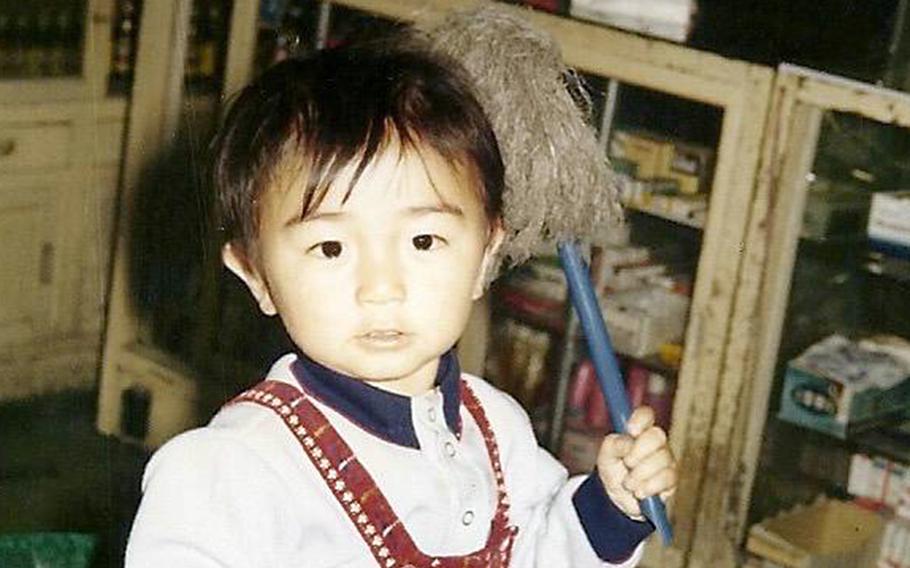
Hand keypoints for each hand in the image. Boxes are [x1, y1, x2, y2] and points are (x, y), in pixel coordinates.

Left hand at [596, 406, 677, 520]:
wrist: (616, 499)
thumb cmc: (613, 470)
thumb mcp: (606, 456)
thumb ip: (615, 444)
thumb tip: (629, 442)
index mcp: (639, 431)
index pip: (646, 415)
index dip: (641, 419)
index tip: (631, 430)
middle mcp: (656, 443)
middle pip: (657, 435)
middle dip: (638, 452)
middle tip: (626, 463)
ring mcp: (666, 460)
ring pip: (662, 459)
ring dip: (640, 474)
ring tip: (628, 483)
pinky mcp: (671, 480)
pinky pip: (667, 478)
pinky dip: (649, 487)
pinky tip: (639, 492)